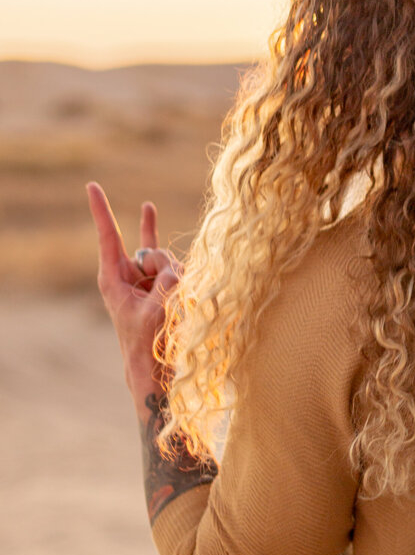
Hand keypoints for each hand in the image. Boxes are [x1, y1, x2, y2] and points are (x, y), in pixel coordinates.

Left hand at [87, 183, 178, 417]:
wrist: (152, 370)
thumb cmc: (147, 343)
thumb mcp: (157, 310)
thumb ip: (168, 280)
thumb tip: (177, 266)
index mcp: (113, 279)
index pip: (108, 236)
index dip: (101, 209)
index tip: (91, 185)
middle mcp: (129, 274)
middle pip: (152, 250)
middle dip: (164, 265)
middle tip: (165, 296)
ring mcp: (147, 280)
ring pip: (171, 262)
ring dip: (178, 281)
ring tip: (172, 310)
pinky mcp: (163, 286)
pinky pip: (178, 268)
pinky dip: (183, 278)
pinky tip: (177, 282)